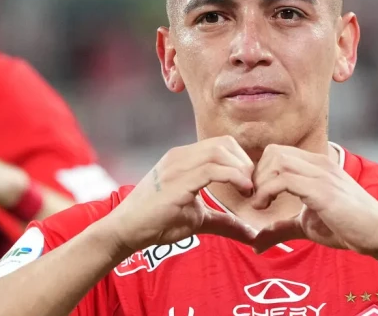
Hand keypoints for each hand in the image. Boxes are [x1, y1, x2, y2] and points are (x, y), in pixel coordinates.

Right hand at [107, 136, 256, 251]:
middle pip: (224, 143)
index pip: (221, 144)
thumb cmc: (157, 222)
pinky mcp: (176, 181)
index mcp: (183, 158)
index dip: (241, 160)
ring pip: (219, 152)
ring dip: (241, 169)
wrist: (125, 230)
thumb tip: (251, 234)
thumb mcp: (197, 218)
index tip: (250, 183)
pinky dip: (233, 176)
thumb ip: (224, 221)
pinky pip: (211, 169)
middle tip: (252, 187)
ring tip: (248, 190)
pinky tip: (242, 190)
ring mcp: (176, 166)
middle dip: (245, 162)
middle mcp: (180, 156)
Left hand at [251, 144, 377, 255]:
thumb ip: (282, 228)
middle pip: (274, 152)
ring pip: (277, 161)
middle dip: (257, 175)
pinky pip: (284, 180)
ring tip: (260, 205)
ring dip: (260, 182)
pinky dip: (267, 192)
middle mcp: (319, 164)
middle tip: (256, 199)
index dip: (260, 172)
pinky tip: (266, 208)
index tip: (256, 196)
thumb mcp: (307, 225)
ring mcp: (321, 174)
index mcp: (317, 166)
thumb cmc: (348, 227)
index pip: (278, 152)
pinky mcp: (322, 190)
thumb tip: (256, 243)